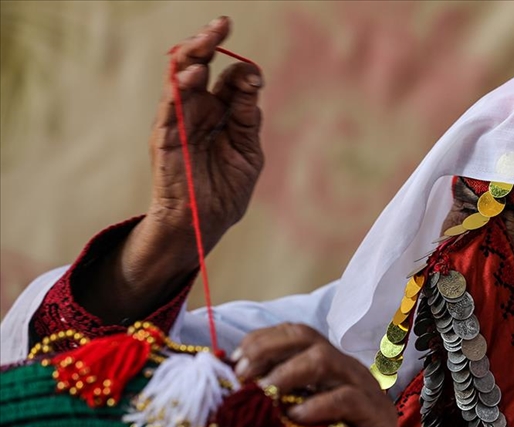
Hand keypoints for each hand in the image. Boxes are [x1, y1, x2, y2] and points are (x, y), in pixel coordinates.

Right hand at [78, 17, 263, 321]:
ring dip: (192, 55)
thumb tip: (252, 78)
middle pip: (198, 64)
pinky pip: (170, 106)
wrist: (203, 225)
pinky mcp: (165, 137)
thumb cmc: (225, 191)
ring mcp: (179, 121)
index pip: (228, 78)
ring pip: (179, 77)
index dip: (242, 72)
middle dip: (209, 41)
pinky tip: (193, 75)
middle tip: (222, 22)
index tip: (255, 78)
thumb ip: (247, 115)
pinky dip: (180, 89)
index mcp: (220, 112)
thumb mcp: (248, 150)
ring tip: (206, 41)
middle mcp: (197, 110)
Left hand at [234, 324, 398, 426]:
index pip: (296, 334)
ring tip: (265, 392)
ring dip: (287, 372)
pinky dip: (316, 405)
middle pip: (307, 336)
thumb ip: (279, 397)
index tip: (235, 360)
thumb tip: (235, 384)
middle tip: (243, 375)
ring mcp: (363, 387)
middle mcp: (345, 368)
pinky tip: (296, 417)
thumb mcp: (302, 413)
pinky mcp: (375, 413)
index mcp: (328, 365)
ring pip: (324, 359)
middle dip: (268, 348)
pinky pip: (345, 398)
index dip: (263, 339)